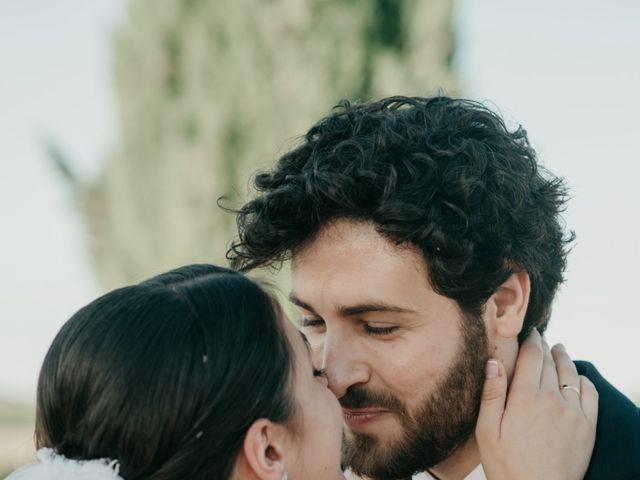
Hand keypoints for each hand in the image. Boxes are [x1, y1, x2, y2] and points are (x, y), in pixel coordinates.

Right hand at [476, 329, 597, 479]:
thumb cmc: (507, 465)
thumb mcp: (487, 430)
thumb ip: (491, 394)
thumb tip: (493, 362)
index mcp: (525, 397)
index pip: (532, 356)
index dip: (531, 340)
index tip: (528, 332)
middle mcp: (552, 399)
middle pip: (550, 362)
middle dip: (544, 346)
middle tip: (539, 338)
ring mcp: (573, 412)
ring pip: (570, 373)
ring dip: (563, 358)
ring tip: (558, 350)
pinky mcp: (587, 426)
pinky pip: (589, 393)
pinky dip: (582, 379)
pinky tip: (576, 377)